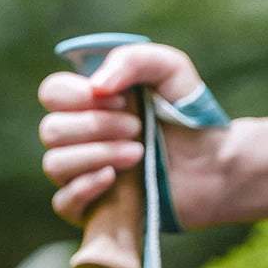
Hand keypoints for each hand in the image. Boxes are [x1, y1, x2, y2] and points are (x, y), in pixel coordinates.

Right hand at [39, 42, 222, 227]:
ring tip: (138, 154)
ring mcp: (83, 174)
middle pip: (51, 130)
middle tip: (138, 128)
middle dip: (95, 126)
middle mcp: (78, 138)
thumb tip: (95, 86)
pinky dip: (83, 188)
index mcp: (88, 103)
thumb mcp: (170, 70)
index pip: (52, 93)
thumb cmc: (189, 115)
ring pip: (55, 164)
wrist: (215, 163)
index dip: (76, 95)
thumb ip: (133, 60)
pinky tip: (113, 178)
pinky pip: (63, 203)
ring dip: (97, 155)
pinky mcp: (95, 207)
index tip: (119, 99)